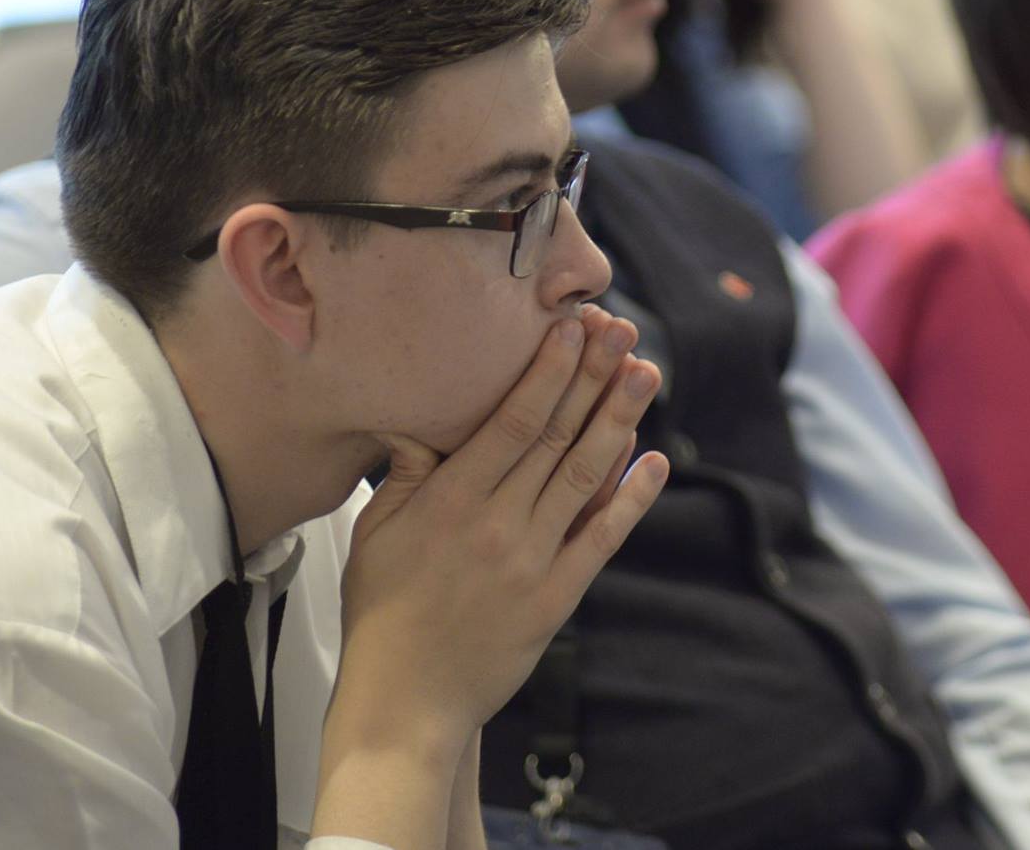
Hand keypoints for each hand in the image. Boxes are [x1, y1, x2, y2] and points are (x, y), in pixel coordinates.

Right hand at [326, 305, 667, 750]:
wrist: (407, 700)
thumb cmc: (383, 612)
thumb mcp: (376, 532)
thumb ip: (406, 472)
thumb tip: (420, 414)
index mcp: (449, 501)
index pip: (509, 422)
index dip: (546, 372)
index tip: (571, 329)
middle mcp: (496, 525)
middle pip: (554, 437)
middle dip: (591, 378)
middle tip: (621, 331)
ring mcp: (532, 561)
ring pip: (584, 476)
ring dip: (618, 420)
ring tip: (644, 373)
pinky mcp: (557, 597)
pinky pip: (602, 537)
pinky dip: (631, 497)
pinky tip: (654, 459)